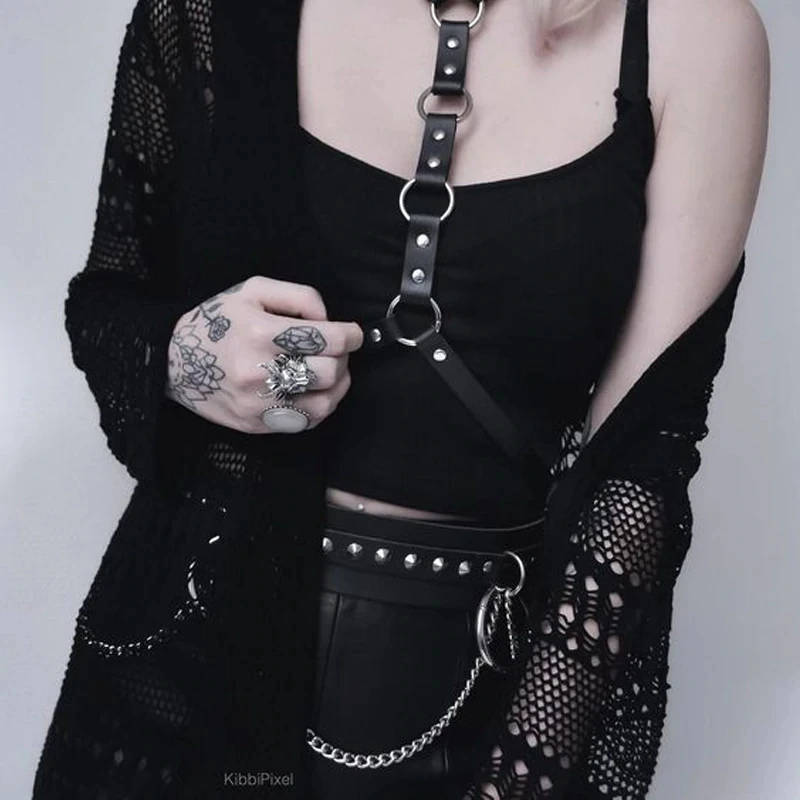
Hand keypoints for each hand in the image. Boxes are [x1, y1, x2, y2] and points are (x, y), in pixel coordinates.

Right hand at [165, 276, 362, 432]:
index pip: (327, 339)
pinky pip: (306, 422)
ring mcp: (259, 403)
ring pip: (325, 402)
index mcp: (260, 332)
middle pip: (329, 370)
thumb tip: (328, 319)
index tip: (353, 334)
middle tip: (337, 351)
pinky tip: (317, 392)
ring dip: (338, 385)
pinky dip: (322, 407)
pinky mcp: (258, 424)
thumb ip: (297, 296)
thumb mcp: (251, 291)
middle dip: (343, 358)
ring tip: (332, 372)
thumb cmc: (216, 322)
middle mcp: (260, 370)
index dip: (351, 336)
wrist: (170, 362)